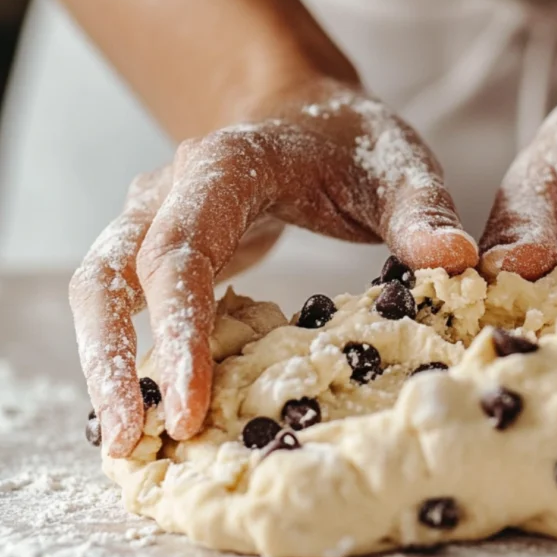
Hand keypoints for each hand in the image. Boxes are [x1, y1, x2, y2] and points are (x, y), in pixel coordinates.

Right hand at [71, 80, 477, 456]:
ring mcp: (155, 218)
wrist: (307, 112)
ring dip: (104, 365)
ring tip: (130, 443)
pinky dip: (128, 356)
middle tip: (136, 443)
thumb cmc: (351, 139)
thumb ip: (423, 210)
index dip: (179, 330)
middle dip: (115, 363)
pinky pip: (125, 303)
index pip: (181, 251)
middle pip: (110, 276)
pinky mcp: (161, 250)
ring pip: (99, 291)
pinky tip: (152, 411)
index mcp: (224, 167)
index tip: (190, 405)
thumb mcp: (398, 165)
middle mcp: (170, 191)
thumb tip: (456, 260)